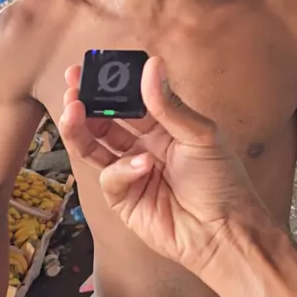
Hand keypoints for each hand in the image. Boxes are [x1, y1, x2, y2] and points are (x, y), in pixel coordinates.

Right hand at [59, 57, 259, 277]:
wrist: (223, 232)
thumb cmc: (221, 181)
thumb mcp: (200, 135)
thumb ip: (169, 104)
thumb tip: (152, 64)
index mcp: (163, 126)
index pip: (129, 99)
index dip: (110, 85)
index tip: (91, 67)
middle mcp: (143, 146)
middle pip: (105, 121)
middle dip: (86, 102)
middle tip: (72, 86)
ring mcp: (131, 173)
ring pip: (95, 147)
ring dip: (81, 129)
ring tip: (73, 111)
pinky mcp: (124, 200)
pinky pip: (110, 177)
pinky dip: (122, 169)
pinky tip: (143, 167)